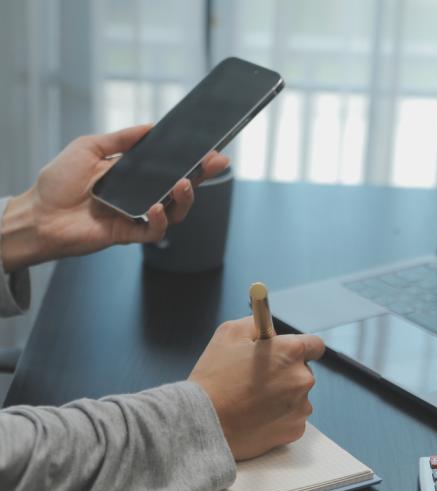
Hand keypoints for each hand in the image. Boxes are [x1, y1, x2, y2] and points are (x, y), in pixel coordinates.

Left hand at [1, 125, 228, 271]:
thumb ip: (121, 139)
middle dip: (201, 175)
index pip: (170, 166)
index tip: (211, 150)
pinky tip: (155, 208)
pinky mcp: (129, 234)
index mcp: (134, 174)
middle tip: (215, 163)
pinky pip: (154, 231)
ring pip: (175, 211)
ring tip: (183, 184)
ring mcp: (137, 215)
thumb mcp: (90, 147)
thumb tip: (150, 127)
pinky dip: (159, 220)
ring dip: (184, 198)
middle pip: (180, 188)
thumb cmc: (59, 181)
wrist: (39, 213)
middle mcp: (140, 195)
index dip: (192, 160)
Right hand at [189, 317, 325, 460]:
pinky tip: (256, 416)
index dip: (300, 347)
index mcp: (291, 351)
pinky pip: (292, 418)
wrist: (203, 423)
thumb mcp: (229, 334)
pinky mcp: (295, 430)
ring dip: (283, 396)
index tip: (288, 353)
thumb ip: (256, 324)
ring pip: (298, 396)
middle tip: (259, 378)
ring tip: (253, 400)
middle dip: (286, 372)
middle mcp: (302, 378)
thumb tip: (269, 328)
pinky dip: (279, 417)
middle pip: (303, 371)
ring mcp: (301, 407)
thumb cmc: (214, 377)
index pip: (315, 344)